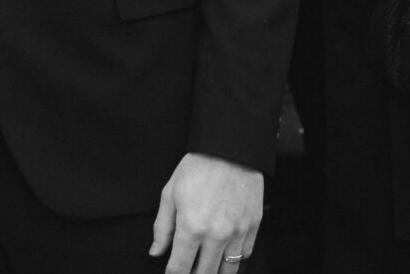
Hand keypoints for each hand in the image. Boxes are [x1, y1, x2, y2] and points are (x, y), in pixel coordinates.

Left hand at [149, 151, 262, 273]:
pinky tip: (224, 252)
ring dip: (215, 272)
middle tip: (189, 269)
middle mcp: (216, 235)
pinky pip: (244, 255)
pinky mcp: (253, 227)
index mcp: (192, 228)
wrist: (231, 148)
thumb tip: (156, 251)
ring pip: (227, 271)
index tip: (172, 273)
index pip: (180, 268)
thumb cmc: (199, 167)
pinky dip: (233, 258)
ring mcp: (238, 233)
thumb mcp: (170, 193)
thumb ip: (162, 227)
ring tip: (206, 266)